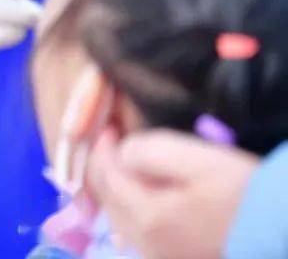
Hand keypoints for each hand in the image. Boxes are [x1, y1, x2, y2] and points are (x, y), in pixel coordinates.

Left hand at [88, 128, 258, 258]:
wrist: (281, 234)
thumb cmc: (243, 193)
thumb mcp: (198, 160)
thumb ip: (150, 152)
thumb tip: (122, 153)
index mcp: (148, 218)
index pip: (107, 177)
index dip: (103, 149)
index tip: (110, 127)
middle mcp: (147, 246)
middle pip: (109, 201)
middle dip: (106, 169)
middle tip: (113, 143)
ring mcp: (161, 258)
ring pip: (120, 220)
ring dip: (116, 190)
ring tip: (125, 165)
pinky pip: (138, 235)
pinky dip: (131, 210)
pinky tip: (143, 195)